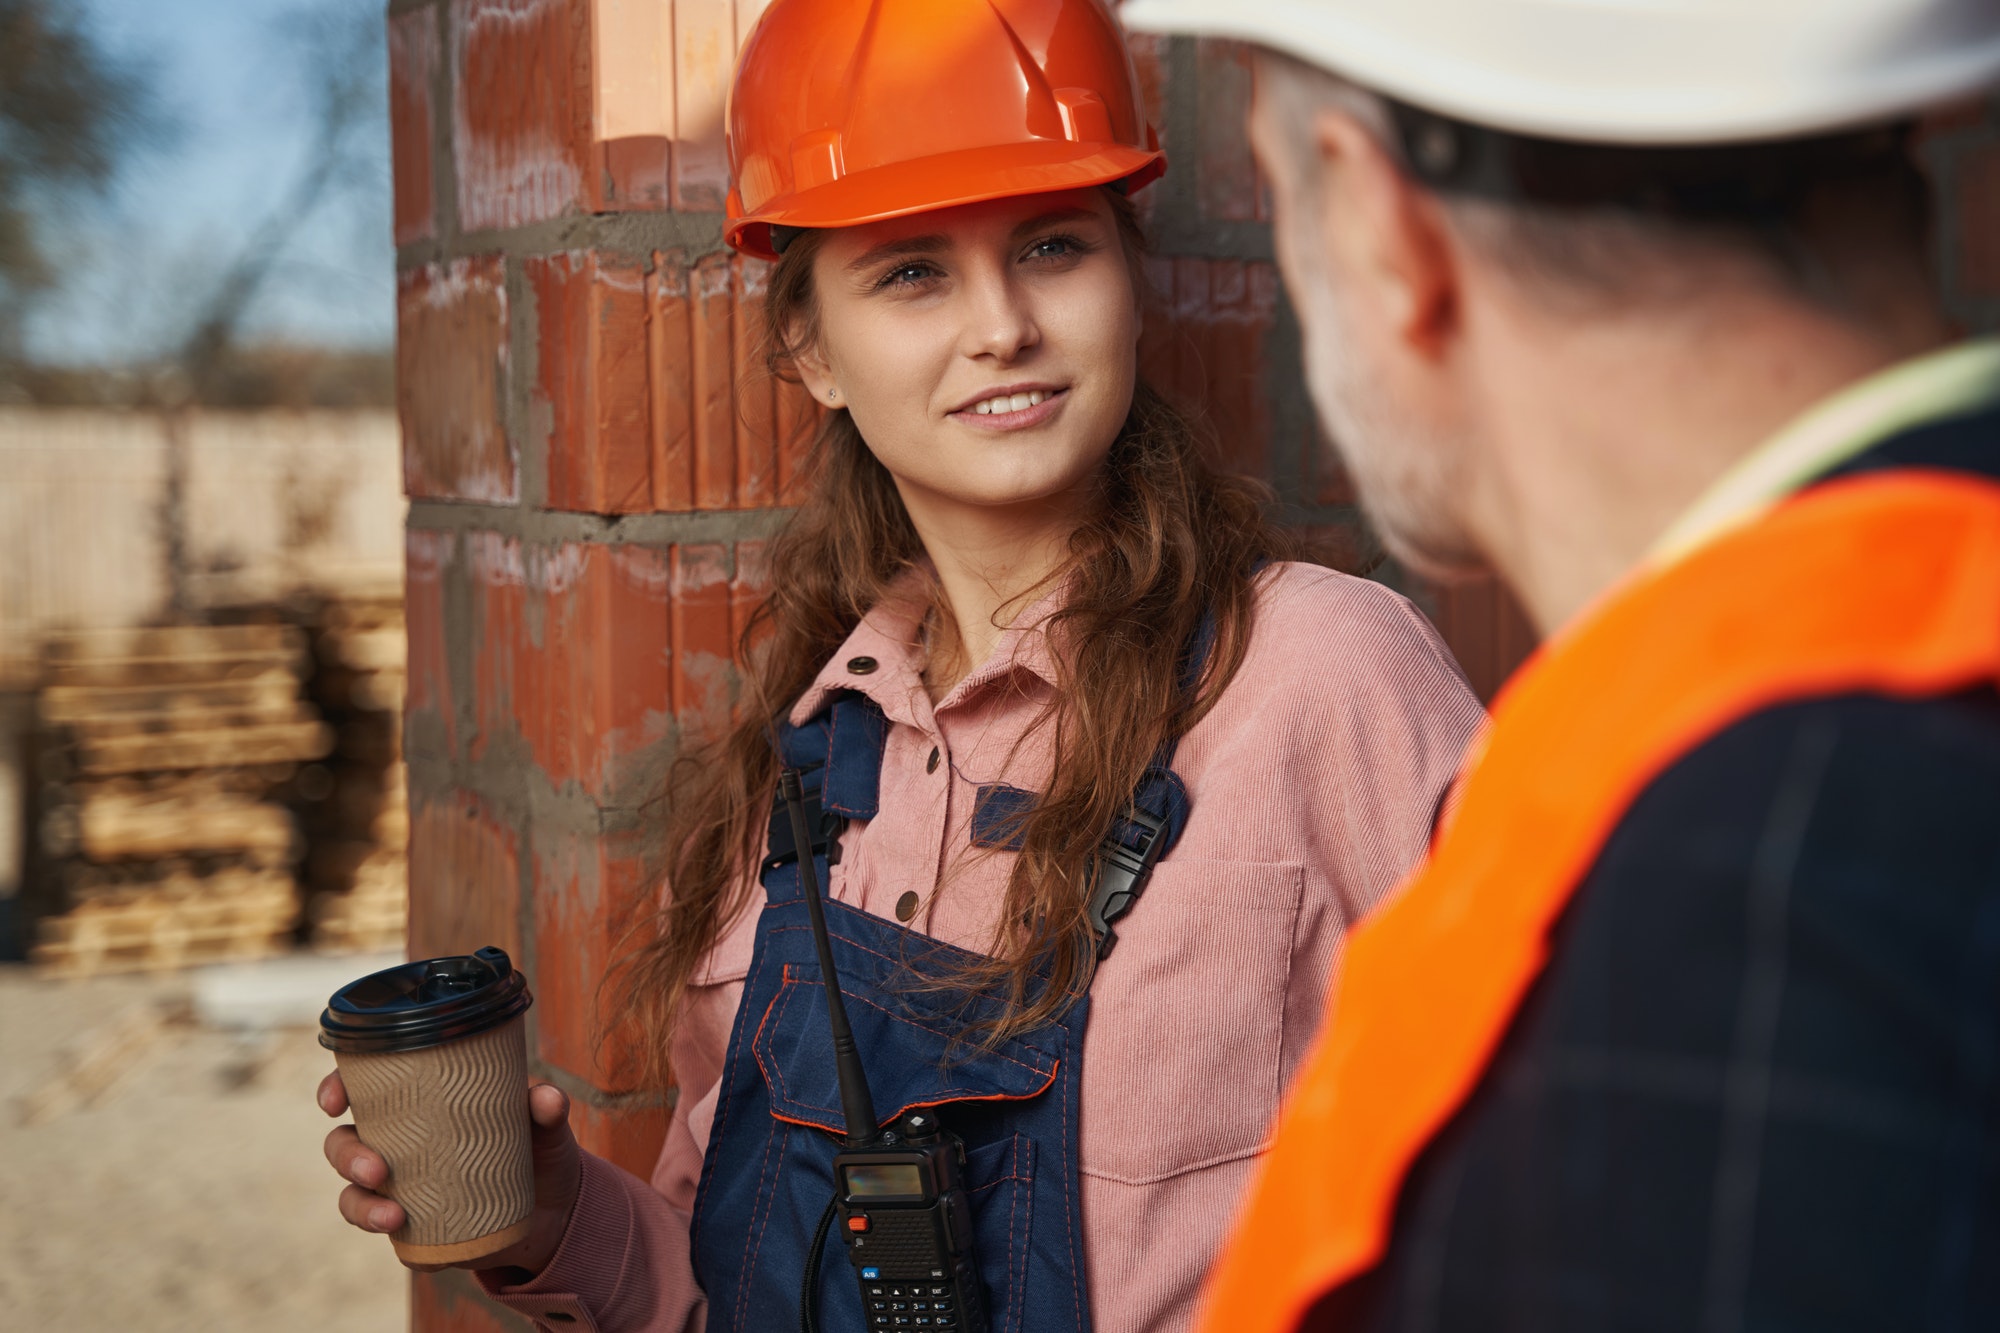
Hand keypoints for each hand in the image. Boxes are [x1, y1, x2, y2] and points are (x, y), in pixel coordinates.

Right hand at [319, 1069, 583, 1276]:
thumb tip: (545, 1098)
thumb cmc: (540, 1148)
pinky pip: (393, 1239)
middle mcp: (400, 1144)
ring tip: (394, 1217)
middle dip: (346, 1156)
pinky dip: (403, 1248)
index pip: (363, 1088)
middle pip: (343, 1143)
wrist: (557, 1209)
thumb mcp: (546, 1125)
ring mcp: (402, 1189)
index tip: (334, 1101)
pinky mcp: (417, 1230)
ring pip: (354, 1196)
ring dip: (361, 1208)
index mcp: (419, 1105)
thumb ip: (547, 1108)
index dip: (335, 1089)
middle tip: (377, 1170)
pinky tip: (420, 1250)